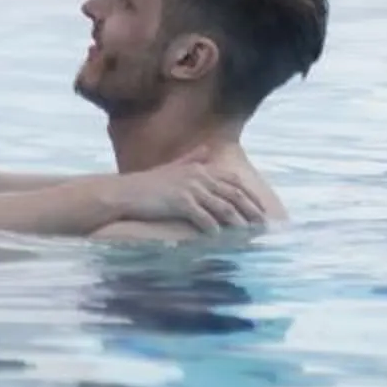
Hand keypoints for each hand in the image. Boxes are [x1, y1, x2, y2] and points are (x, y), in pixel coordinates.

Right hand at [111, 152, 268, 231]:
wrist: (124, 192)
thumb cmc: (147, 183)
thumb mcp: (173, 167)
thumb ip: (192, 158)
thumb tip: (207, 148)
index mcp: (199, 168)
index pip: (233, 180)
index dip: (250, 194)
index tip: (262, 207)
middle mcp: (197, 176)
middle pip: (233, 193)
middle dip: (250, 209)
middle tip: (263, 224)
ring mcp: (189, 188)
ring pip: (222, 206)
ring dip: (237, 221)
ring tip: (247, 233)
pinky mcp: (179, 202)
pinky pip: (203, 217)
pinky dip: (213, 228)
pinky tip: (219, 237)